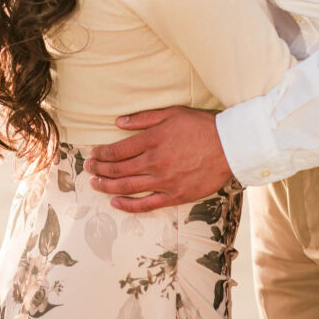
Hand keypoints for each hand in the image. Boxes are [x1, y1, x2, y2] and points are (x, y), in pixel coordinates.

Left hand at [84, 106, 235, 212]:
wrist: (229, 147)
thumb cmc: (201, 126)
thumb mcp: (172, 113)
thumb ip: (143, 118)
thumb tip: (118, 122)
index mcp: (152, 140)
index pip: (117, 150)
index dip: (101, 153)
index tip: (93, 153)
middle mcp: (155, 162)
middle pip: (118, 169)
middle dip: (99, 169)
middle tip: (88, 168)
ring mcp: (164, 181)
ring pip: (127, 187)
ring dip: (107, 186)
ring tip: (94, 183)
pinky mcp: (175, 195)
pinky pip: (147, 204)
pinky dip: (128, 205)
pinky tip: (115, 202)